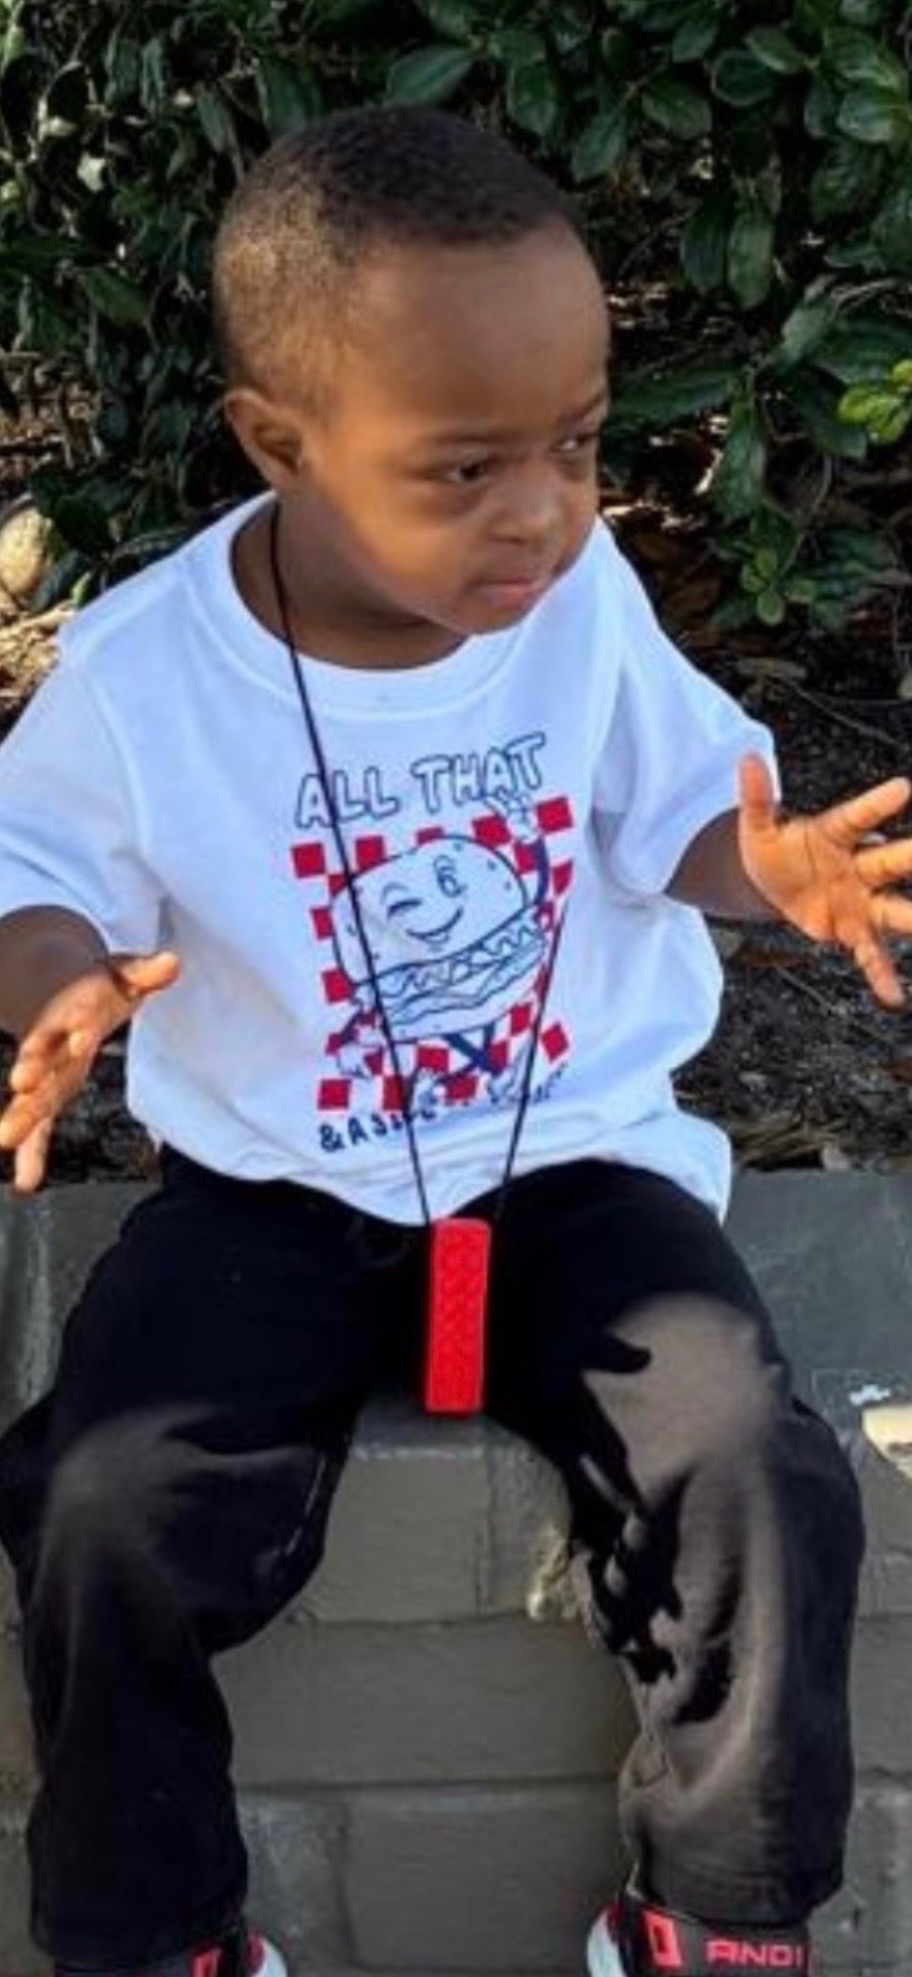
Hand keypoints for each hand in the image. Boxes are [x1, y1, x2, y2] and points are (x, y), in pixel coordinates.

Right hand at [0, 949, 178, 1193]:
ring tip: (5, 1139)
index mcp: (77, 1012)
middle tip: (23, 1083)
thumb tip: (173, 961)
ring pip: (32, 1093)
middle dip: (34, 1068)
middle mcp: (55, 1043)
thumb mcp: (123, 974)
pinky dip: (33, 1152)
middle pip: (45, 1056)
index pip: (77, 1018)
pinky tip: (26, 1184)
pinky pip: (39, 1123)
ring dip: (22, 1114)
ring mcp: (47, 1068)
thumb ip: (146, 972)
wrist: (50, 983)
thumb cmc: (97, 988)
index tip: (81, 1038)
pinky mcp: (46, 1088)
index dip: (79, 1027)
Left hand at [738, 754, 911, 1006]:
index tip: (903, 788)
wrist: (774, 885)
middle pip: (891, 861)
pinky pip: (872, 955)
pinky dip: (882, 975)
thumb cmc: (773, 849)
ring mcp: (861, 900)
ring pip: (895, 910)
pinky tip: (894, 997)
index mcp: (837, 834)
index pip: (860, 818)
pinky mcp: (853, 931)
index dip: (878, 805)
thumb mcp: (756, 827)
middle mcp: (859, 865)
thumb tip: (748, 758)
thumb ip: (756, 799)